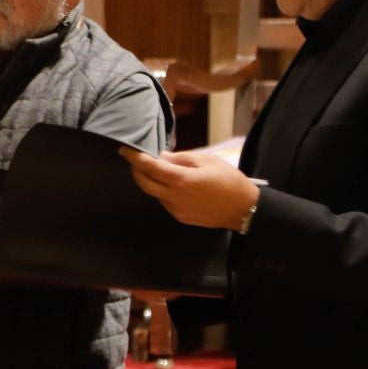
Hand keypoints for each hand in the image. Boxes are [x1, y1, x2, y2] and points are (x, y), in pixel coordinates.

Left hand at [121, 145, 260, 229]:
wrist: (242, 208)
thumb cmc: (228, 179)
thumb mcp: (207, 160)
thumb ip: (181, 158)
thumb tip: (161, 156)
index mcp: (180, 180)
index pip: (150, 167)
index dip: (135, 158)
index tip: (125, 150)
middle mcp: (174, 197)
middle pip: (144, 183)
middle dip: (136, 171)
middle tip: (135, 160)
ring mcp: (176, 210)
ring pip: (154, 194)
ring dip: (150, 181)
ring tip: (157, 170)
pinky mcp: (181, 218)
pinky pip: (165, 202)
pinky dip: (162, 192)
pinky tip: (171, 185)